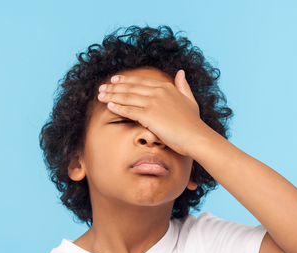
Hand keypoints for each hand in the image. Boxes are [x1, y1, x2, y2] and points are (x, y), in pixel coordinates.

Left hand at [97, 70, 213, 155]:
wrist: (196, 137)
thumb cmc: (193, 123)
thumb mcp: (190, 100)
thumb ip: (184, 86)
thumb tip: (181, 72)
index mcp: (167, 87)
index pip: (141, 81)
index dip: (126, 80)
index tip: (115, 80)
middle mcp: (158, 92)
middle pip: (131, 87)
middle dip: (114, 87)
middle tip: (102, 87)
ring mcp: (153, 103)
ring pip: (127, 97)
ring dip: (111, 96)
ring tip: (100, 96)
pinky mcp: (149, 116)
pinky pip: (129, 110)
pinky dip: (117, 107)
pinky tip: (108, 106)